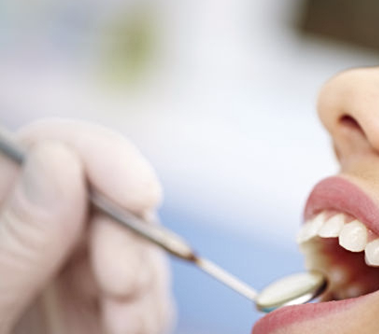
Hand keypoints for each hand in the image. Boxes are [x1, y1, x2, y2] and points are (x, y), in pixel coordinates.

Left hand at [0, 119, 174, 333]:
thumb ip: (12, 240)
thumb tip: (58, 161)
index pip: (51, 148)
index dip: (101, 157)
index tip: (141, 195)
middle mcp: (35, 232)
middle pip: (106, 201)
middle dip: (131, 241)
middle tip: (125, 292)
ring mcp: (65, 269)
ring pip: (133, 247)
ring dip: (142, 285)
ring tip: (126, 325)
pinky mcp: (90, 305)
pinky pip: (138, 292)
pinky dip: (144, 311)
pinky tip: (130, 328)